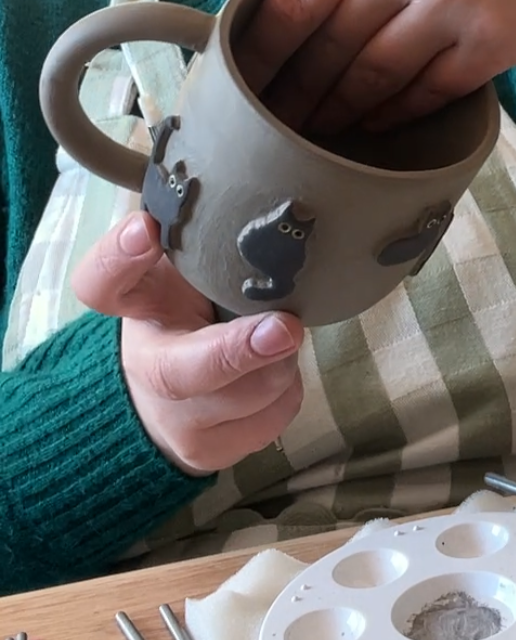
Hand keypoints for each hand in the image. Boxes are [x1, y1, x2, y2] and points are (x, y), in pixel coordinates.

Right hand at [72, 211, 304, 475]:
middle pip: (182, 371)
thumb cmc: (193, 312)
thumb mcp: (186, 271)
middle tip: (285, 326)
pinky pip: (273, 419)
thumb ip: (203, 237)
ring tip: (279, 336)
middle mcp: (146, 365)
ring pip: (248, 398)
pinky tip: (275, 370)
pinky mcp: (209, 453)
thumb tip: (262, 186)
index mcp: (134, 305)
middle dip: (237, 352)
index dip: (120, 257)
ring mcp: (175, 419)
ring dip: (281, 364)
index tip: (146, 228)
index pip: (104, 282)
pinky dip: (286, 390)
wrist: (170, 398)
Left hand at [235, 0, 515, 132]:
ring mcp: (454, 3)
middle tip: (270, 118)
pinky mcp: (497, 40)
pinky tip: (377, 121)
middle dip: (292, 91)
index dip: (263, 47)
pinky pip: (429, 91)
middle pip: (328, 46)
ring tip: (316, 128)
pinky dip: (396, 113)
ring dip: (339, 111)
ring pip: (373, 79)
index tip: (245, 74)